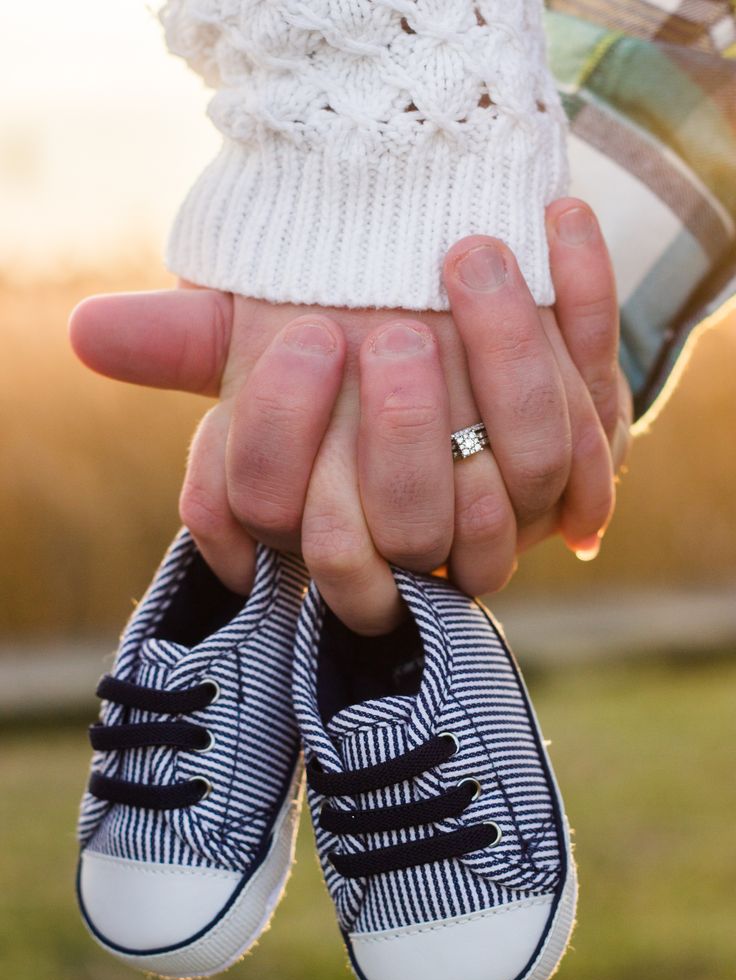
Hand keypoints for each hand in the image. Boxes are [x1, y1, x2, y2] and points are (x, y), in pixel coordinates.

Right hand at [70, 200, 631, 632]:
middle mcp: (435, 530)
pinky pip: (605, 399)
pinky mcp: (589, 448)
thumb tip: (88, 334)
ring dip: (509, 355)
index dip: (303, 445)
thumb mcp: (259, 348)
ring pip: (534, 465)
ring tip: (470, 252)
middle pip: (422, 525)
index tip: (306, 336)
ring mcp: (521, 498)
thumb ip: (186, 348)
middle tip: (390, 329)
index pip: (313, 537)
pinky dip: (585, 293)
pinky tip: (556, 219)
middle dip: (407, 430)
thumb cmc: (334, 354)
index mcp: (344, 522)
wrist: (444, 332)